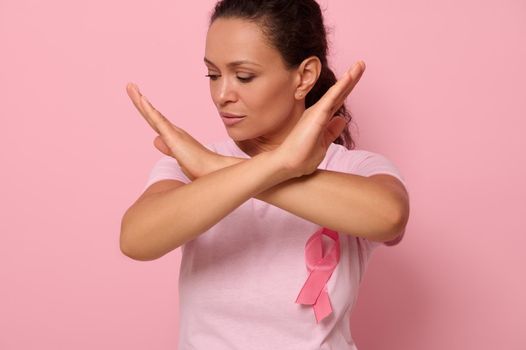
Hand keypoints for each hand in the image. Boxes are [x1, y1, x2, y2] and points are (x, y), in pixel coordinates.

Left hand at [126, 83, 223, 180]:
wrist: (213, 170)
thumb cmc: (200, 166)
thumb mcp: (179, 156)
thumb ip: (168, 148)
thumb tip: (156, 139)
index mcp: (173, 135)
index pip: (154, 120)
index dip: (145, 109)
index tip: (137, 97)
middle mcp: (173, 130)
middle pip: (151, 114)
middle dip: (139, 99)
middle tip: (129, 85)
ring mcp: (173, 132)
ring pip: (152, 114)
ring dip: (140, 99)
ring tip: (131, 86)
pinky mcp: (173, 137)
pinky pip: (159, 121)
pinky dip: (149, 110)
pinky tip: (142, 99)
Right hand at [274, 60, 365, 177]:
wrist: (287, 165)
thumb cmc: (302, 157)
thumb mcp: (323, 144)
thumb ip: (332, 131)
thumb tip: (342, 119)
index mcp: (321, 119)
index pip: (337, 101)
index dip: (347, 89)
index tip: (356, 76)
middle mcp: (319, 113)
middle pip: (339, 93)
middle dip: (351, 78)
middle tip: (361, 64)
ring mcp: (317, 113)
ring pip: (336, 92)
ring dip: (349, 78)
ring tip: (359, 65)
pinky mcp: (317, 116)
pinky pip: (331, 99)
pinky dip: (341, 87)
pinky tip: (349, 77)